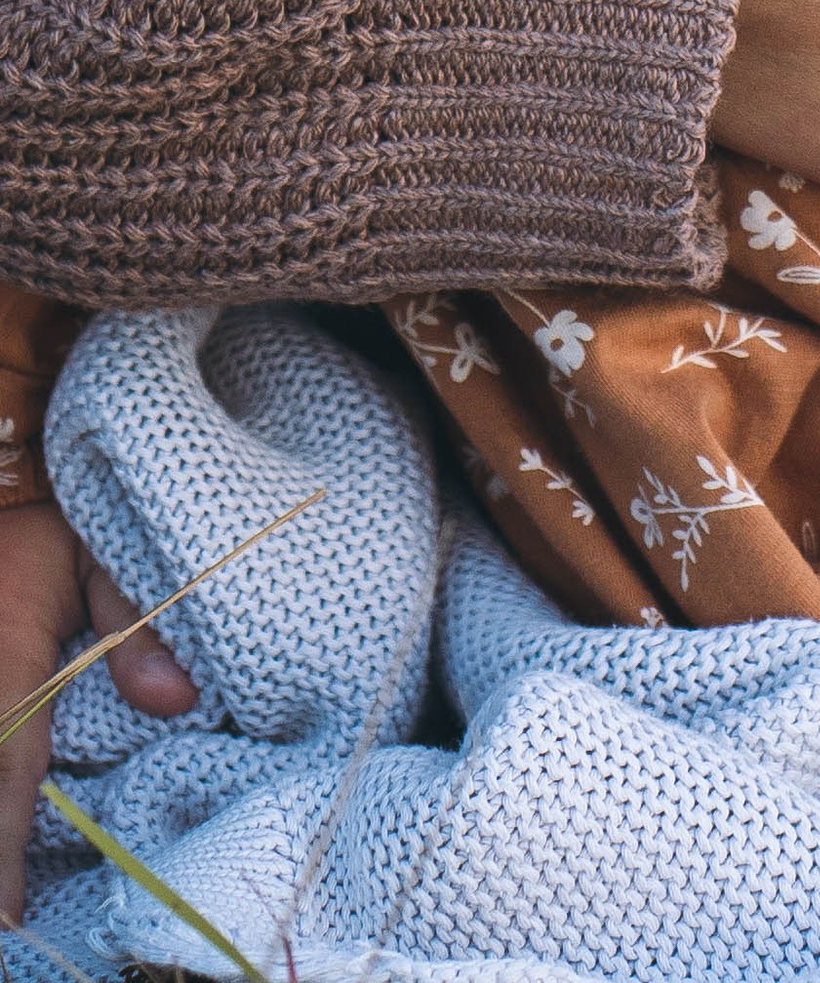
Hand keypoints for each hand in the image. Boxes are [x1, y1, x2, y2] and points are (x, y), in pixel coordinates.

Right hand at [0, 500, 195, 922]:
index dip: (1, 846)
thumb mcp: (106, 547)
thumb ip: (135, 622)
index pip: (3, 762)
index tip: (5, 918)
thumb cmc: (57, 511)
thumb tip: (176, 699)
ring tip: (1, 908)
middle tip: (5, 935)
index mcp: (4, 646)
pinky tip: (1, 861)